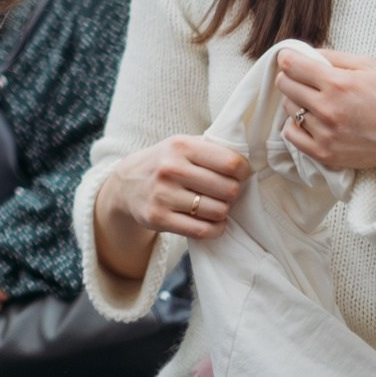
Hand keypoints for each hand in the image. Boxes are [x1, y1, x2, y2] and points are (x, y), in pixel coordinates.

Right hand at [105, 134, 251, 242]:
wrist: (127, 184)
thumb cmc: (166, 164)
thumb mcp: (182, 146)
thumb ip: (211, 150)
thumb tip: (248, 165)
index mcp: (180, 146)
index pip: (231, 163)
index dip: (244, 172)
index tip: (240, 175)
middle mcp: (170, 168)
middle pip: (228, 189)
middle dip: (232, 194)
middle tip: (223, 192)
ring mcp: (163, 194)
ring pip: (218, 212)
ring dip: (222, 212)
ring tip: (213, 205)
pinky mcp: (159, 218)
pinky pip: (203, 230)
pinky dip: (215, 229)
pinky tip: (211, 221)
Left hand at [277, 47, 375, 173]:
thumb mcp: (368, 65)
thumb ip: (333, 56)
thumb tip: (303, 53)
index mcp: (338, 83)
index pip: (290, 64)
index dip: (288, 58)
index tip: (291, 59)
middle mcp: (328, 108)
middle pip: (285, 84)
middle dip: (291, 77)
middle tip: (304, 79)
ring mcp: (325, 133)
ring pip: (288, 107)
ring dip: (296, 101)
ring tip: (314, 101)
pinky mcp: (325, 153)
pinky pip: (291, 135)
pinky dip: (295, 125)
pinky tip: (309, 121)